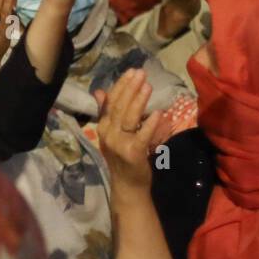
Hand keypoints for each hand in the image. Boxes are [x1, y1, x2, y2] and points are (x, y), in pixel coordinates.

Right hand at [94, 68, 160, 192]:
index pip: (110, 102)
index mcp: (103, 127)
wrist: (127, 185)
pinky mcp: (133, 153)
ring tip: (148, 86)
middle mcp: (108, 134)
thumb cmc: (123, 158)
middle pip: (119, 107)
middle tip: (141, 73)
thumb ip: (106, 113)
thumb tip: (100, 91)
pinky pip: (142, 135)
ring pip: (128, 118)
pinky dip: (150, 124)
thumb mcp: (112, 133)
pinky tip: (158, 113)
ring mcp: (119, 144)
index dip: (120, 86)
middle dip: (130, 88)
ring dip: (138, 101)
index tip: (131, 72)